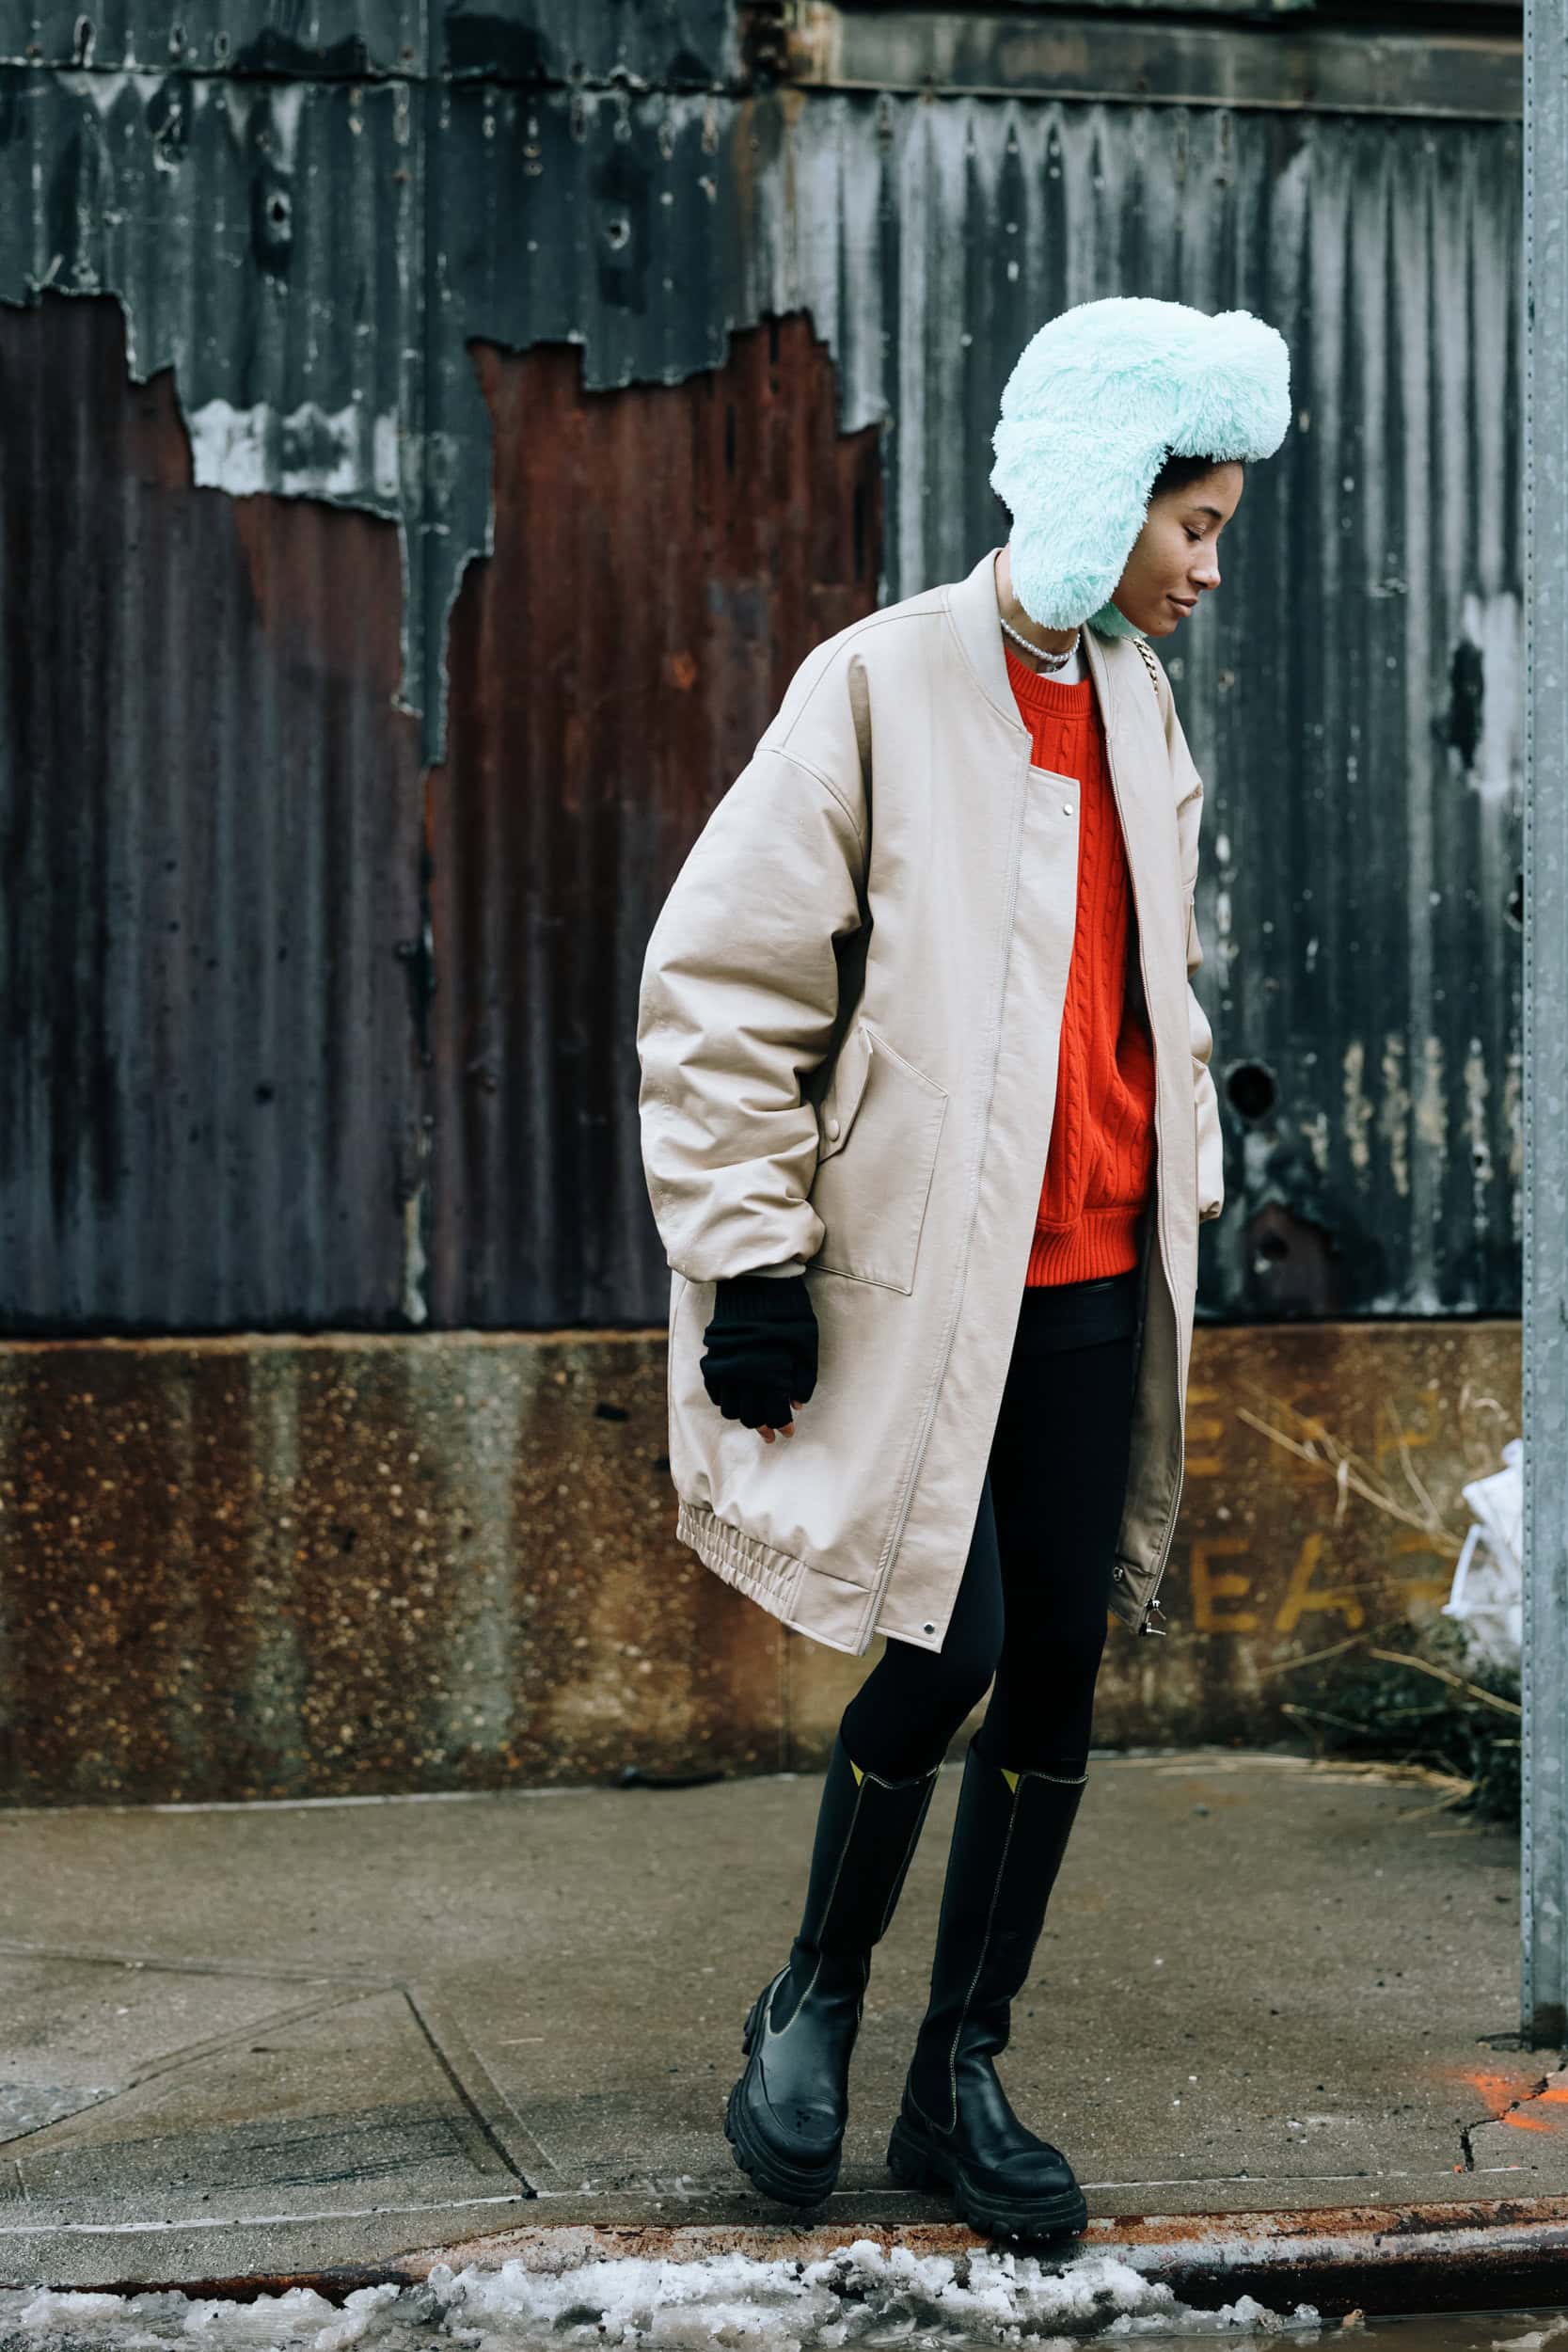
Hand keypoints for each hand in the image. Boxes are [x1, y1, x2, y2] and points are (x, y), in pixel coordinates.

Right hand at [700, 1275, 817, 1440]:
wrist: (757, 1283)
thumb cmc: (789, 1312)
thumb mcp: (806, 1345)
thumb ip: (803, 1378)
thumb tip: (797, 1404)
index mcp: (773, 1373)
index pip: (775, 1413)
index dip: (783, 1426)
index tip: (788, 1434)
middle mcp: (748, 1375)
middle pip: (751, 1416)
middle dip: (763, 1428)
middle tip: (770, 1435)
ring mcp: (727, 1367)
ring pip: (730, 1408)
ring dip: (743, 1416)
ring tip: (753, 1418)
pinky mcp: (714, 1357)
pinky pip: (714, 1390)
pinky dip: (724, 1401)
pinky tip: (735, 1401)